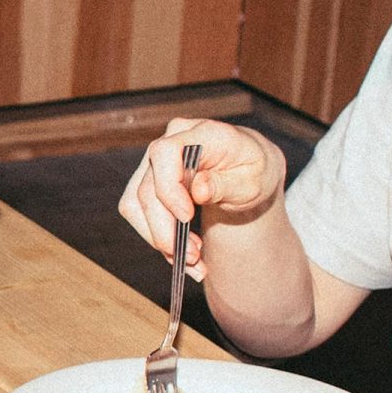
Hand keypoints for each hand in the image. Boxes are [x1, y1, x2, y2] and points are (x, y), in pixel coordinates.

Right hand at [117, 118, 287, 278]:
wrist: (249, 168)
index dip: (168, 187)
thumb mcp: (255, 180)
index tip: (186, 217)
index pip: (165, 153)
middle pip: (148, 187)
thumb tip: (198, 189)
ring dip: (159, 237)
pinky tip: (181, 251)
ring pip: (136, 203)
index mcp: (202, 133)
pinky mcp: (147, 180)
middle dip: (166, 230)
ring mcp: (155, 160)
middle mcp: (171, 141)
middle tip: (193, 257)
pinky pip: (138, 212)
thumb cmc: (255, 170)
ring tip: (192, 259)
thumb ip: (226, 184)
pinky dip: (156, 236)